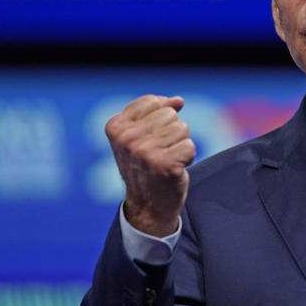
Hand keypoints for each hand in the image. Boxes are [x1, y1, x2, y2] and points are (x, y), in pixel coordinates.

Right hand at [105, 95, 195, 236]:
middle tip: (160, 152)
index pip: (153, 101)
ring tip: (167, 159)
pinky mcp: (163, 164)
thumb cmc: (146, 165)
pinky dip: (187, 157)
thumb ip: (156, 112)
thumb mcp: (140, 134)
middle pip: (170, 114)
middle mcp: (126, 138)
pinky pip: (190, 145)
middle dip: (171, 132)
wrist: (148, 204)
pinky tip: (174, 169)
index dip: (160, 118)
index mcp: (116, 126)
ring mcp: (144, 152)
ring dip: (180, 144)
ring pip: (182, 128)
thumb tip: (178, 100)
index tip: (150, 138)